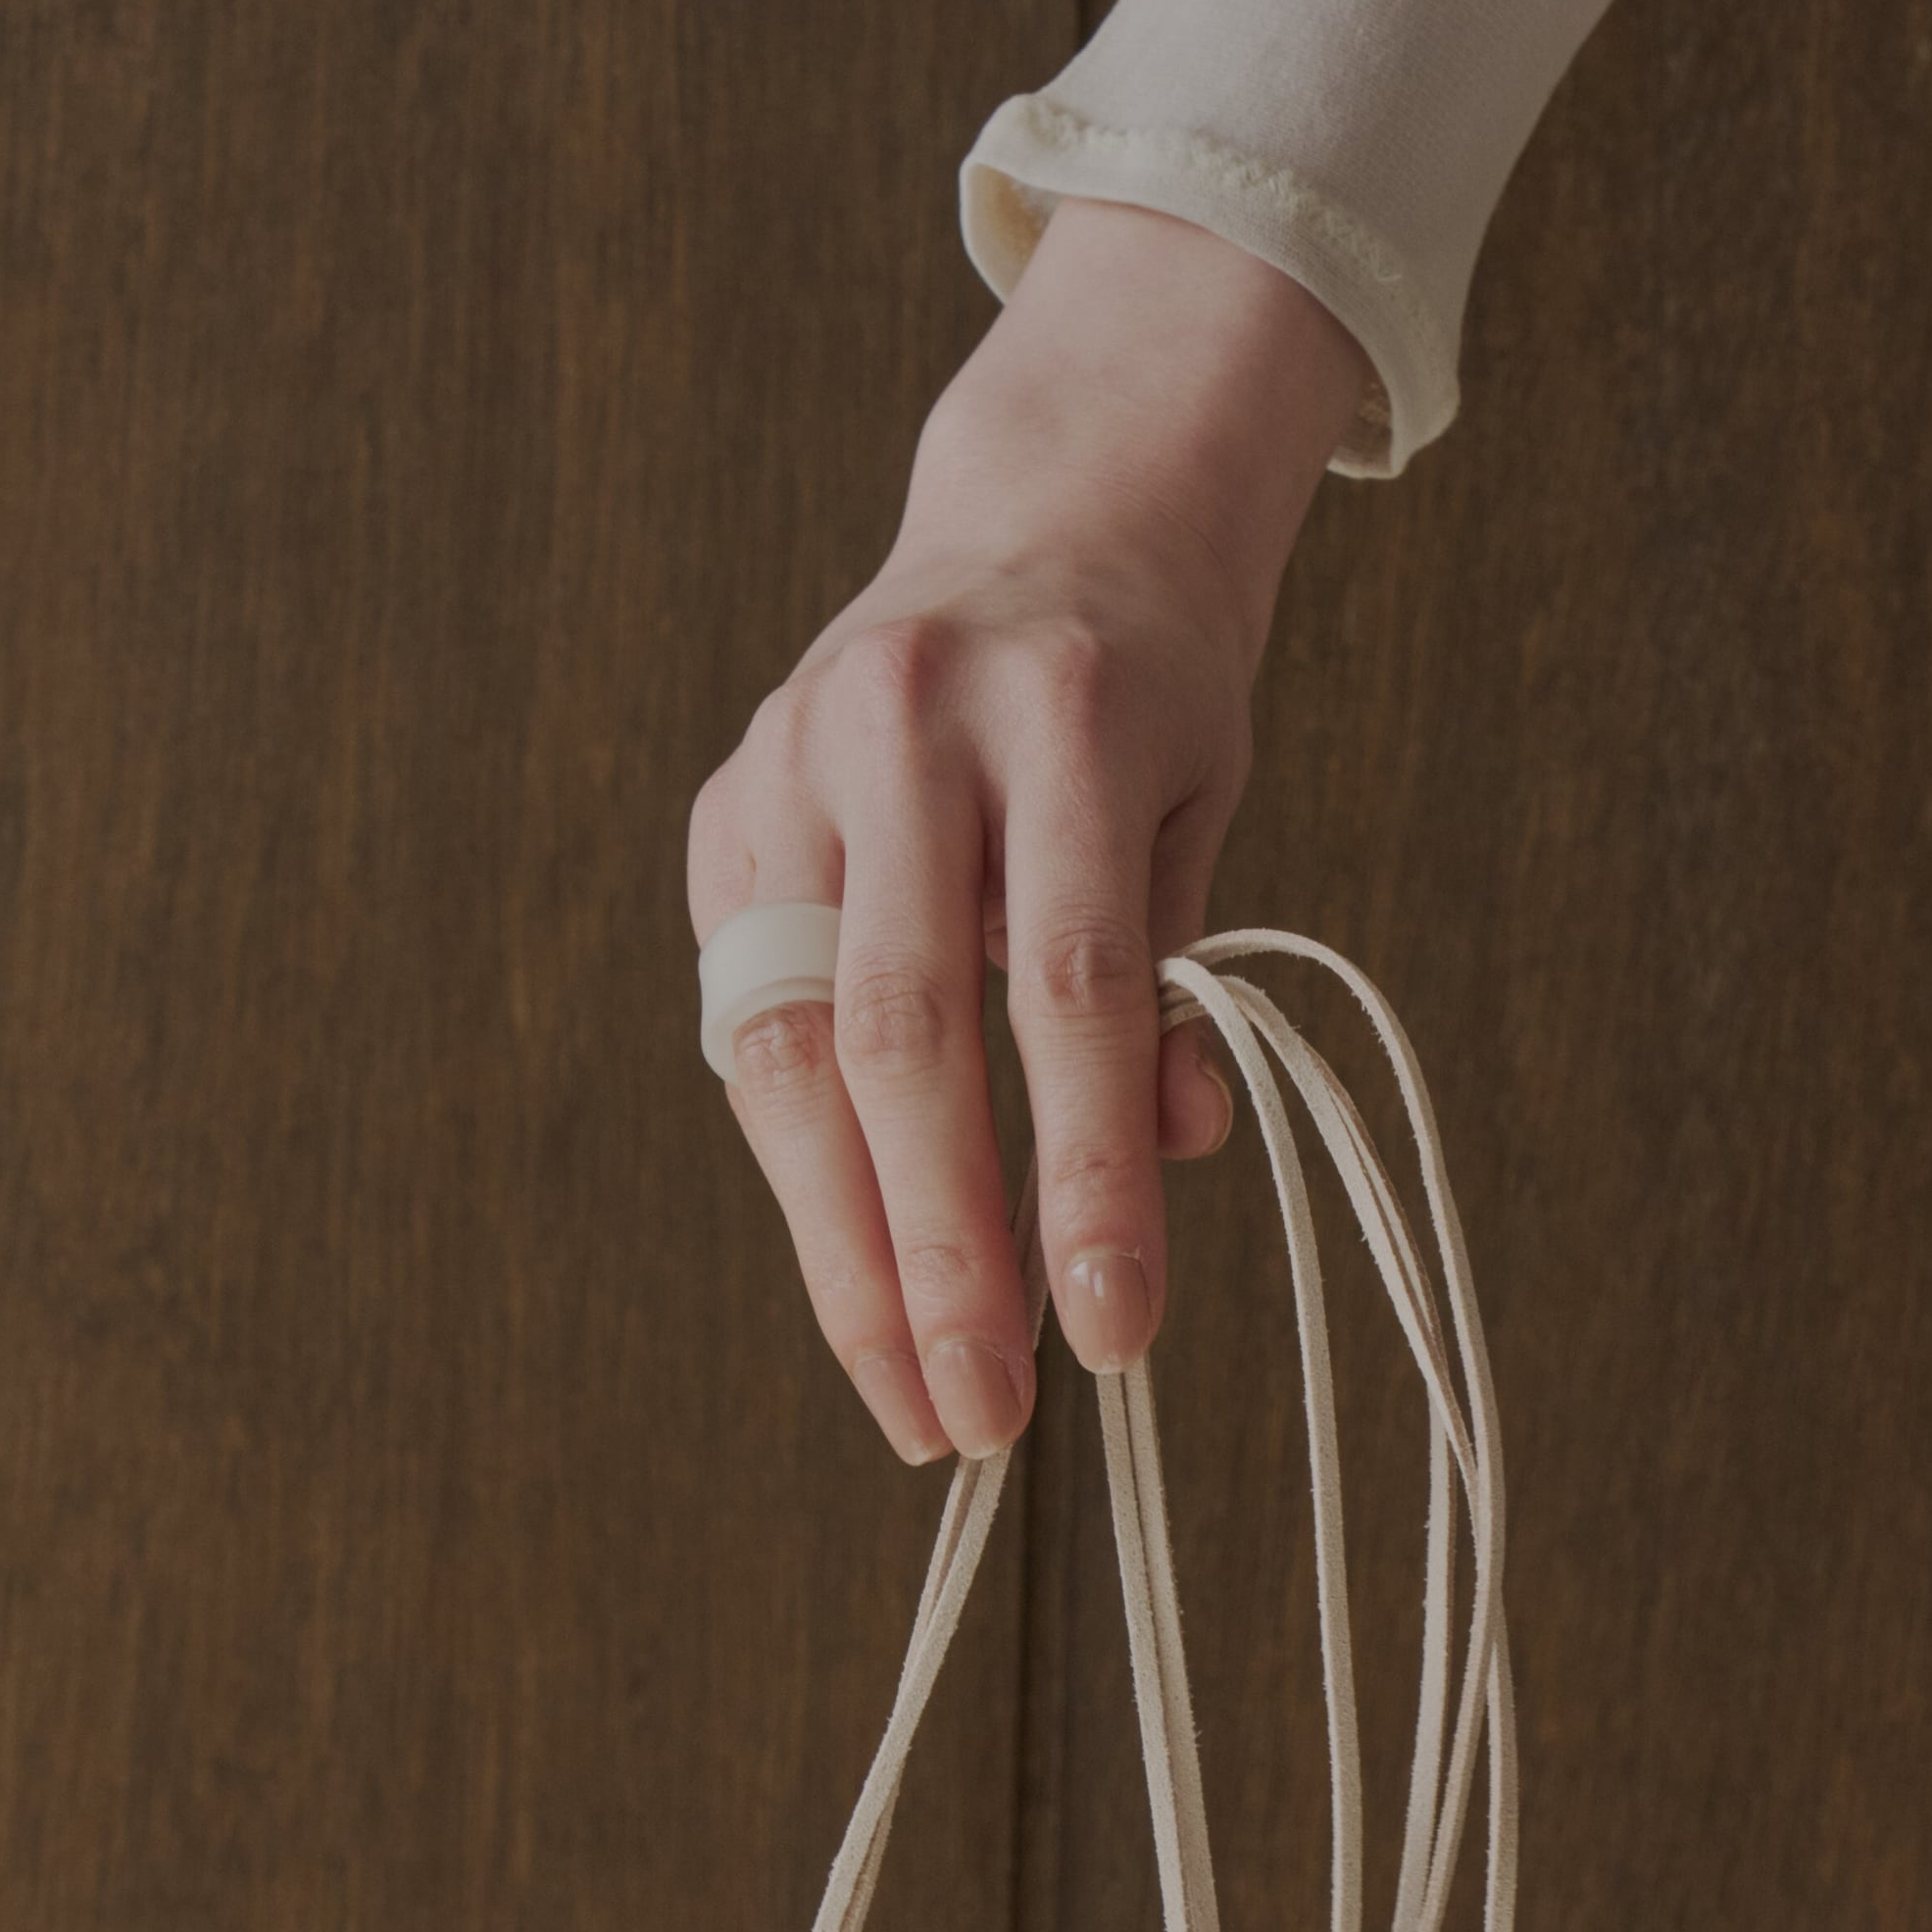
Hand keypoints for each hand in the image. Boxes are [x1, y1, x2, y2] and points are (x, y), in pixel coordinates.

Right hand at [691, 199, 1383, 1467]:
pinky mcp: (726, 810)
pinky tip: (861, 1275)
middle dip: (936, 1253)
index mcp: (1062, 711)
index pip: (1072, 990)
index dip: (1086, 1179)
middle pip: (902, 1037)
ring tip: (911, 1396)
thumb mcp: (1206, 800)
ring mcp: (788, 762)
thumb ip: (1176, 979)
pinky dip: (805, 1166)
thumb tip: (1174, 1159)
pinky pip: (749, 1023)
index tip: (1112, 1340)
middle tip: (978, 1421)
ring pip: (790, 1048)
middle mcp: (903, 725)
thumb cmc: (1143, 687)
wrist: (1040, 509)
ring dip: (844, 1248)